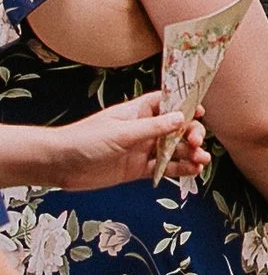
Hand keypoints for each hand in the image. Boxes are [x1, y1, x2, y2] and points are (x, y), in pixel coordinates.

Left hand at [38, 93, 207, 188]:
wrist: (58, 165)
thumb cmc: (85, 140)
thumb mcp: (121, 132)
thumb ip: (153, 127)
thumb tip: (182, 117)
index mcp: (138, 112)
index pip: (168, 103)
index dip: (186, 105)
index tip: (201, 112)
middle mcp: (144, 129)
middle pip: (177, 128)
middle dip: (191, 134)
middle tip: (196, 143)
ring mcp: (142, 150)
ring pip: (174, 150)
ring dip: (191, 154)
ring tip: (203, 160)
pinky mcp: (137, 169)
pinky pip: (164, 168)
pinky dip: (180, 169)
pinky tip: (193, 171)